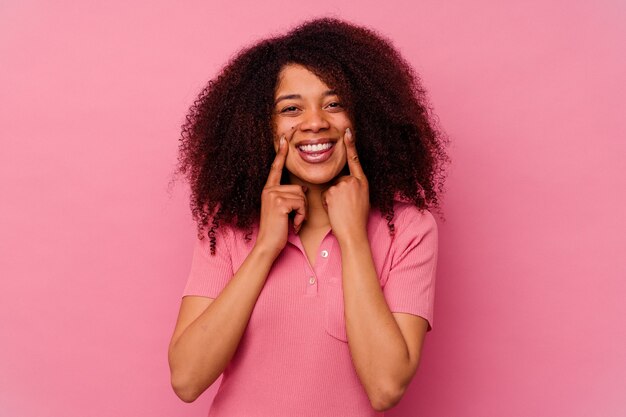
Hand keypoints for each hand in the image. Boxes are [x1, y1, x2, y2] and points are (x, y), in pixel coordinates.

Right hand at [255, 134, 307, 257]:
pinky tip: (293, 224)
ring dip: (302, 212)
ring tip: (292, 222)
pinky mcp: (279, 202)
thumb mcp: (283, 210)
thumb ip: (289, 197)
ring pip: (301, 196)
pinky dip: (301, 216)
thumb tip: (301, 188)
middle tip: (293, 219)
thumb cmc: (278, 230)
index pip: (276, 168)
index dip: (281, 152)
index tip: (285, 137)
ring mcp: (273, 195)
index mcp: (269, 189)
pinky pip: (301, 203)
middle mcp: (269, 189)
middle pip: (299, 188)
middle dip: (302, 206)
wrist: (268, 245)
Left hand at [321, 128, 369, 242]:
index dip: (350, 145)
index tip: (347, 131)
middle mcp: (354, 181)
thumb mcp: (361, 199)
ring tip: (341, 210)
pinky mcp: (333, 191)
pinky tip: (335, 210)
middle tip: (346, 207)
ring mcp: (343, 185)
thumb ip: (353, 187)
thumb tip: (341, 183)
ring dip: (332, 199)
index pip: (355, 160)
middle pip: (339, 179)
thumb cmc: (356, 219)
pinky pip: (325, 195)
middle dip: (337, 192)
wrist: (353, 232)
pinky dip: (327, 203)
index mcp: (362, 181)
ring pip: (331, 187)